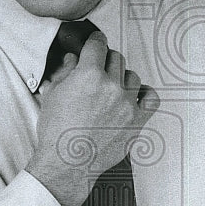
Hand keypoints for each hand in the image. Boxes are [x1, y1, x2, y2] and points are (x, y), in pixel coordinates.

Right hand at [27, 32, 159, 205]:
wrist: (67, 164)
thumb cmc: (57, 134)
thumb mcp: (53, 96)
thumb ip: (65, 72)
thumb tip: (74, 60)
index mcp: (88, 75)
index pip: (98, 45)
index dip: (96, 42)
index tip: (96, 43)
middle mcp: (111, 86)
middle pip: (116, 58)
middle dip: (107, 61)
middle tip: (99, 69)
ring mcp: (126, 103)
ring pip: (132, 76)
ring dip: (122, 77)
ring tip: (113, 87)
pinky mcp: (137, 120)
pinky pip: (151, 97)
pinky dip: (145, 93)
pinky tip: (135, 95)